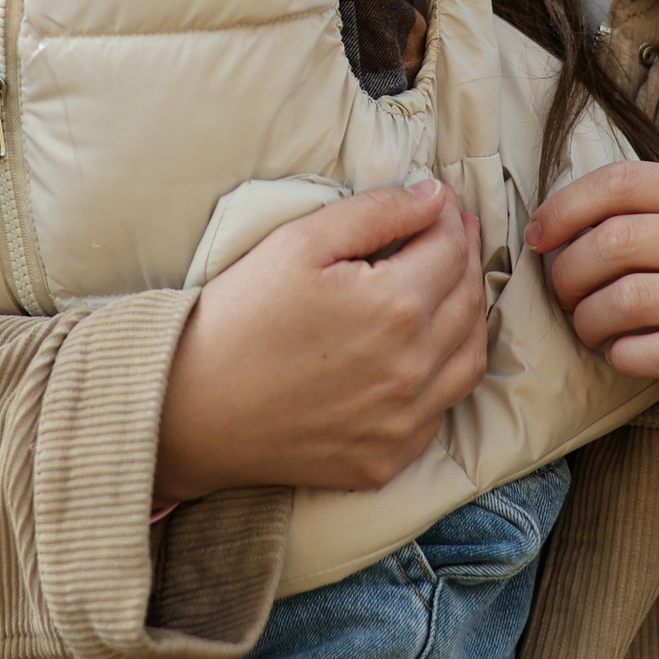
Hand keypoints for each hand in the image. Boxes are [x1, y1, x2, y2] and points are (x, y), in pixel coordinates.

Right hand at [155, 180, 486, 504]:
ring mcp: (403, 422)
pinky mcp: (387, 460)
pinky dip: (446, 374)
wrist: (188, 410)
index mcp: (394, 308)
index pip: (450, 249)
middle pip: (468, 300)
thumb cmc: (238, 316)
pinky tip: (426, 351)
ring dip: (468, 315)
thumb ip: (375, 212)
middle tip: (453, 233)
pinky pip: (441, 411)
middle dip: (465, 257)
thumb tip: (435, 198)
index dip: (449, 218)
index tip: (438, 203)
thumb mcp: (298, 243)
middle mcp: (412, 369)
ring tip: (451, 287)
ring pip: (470, 358)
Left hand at [528, 161, 658, 557]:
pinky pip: (657, 352)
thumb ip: (646, 216)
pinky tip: (622, 357)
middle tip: (564, 298)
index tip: (537, 238)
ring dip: (589, 321)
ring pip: (629, 299)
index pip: (622, 181)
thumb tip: (550, 226)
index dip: (565, 207)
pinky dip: (623, 357)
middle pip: (615, 241)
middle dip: (568, 274)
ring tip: (590, 331)